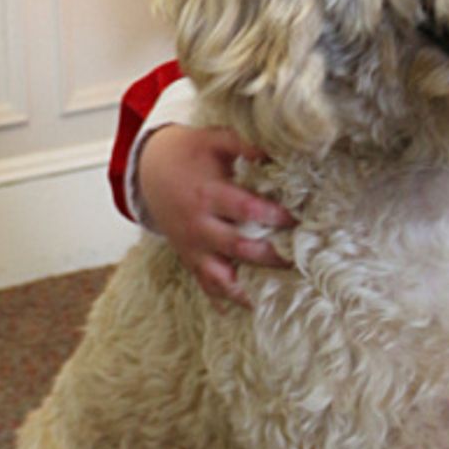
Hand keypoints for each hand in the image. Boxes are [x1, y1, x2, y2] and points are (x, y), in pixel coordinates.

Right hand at [137, 125, 294, 307]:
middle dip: (270, 257)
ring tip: (276, 296)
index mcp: (208, 195)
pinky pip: (205, 285)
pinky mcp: (189, 258)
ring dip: (248, 289)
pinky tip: (249, 310)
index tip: (297, 221)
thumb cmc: (188, 152)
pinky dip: (224, 301)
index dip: (273, 217)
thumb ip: (243, 143)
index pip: (246, 211)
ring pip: (220, 277)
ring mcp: (192, 247)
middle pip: (239, 248)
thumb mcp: (213, 139)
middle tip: (299, 260)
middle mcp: (199, 225)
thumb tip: (275, 149)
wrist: (148, 171)